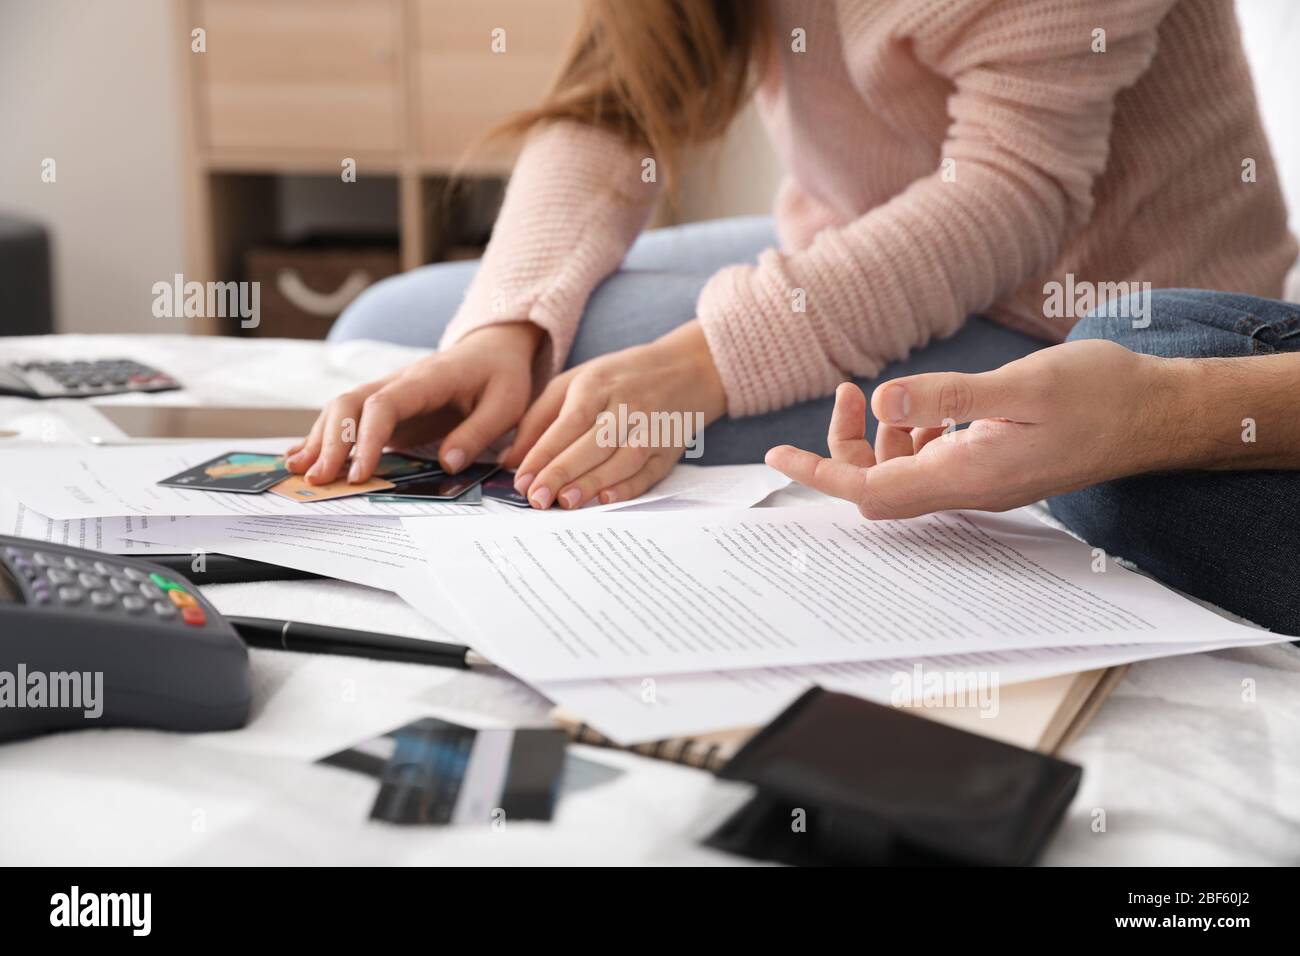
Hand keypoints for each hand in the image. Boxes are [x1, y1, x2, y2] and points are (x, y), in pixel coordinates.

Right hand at [286, 322, 542, 482]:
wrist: (493, 348)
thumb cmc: (501, 375)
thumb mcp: (506, 404)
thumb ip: (477, 433)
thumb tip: (448, 464)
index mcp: (426, 380)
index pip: (384, 406)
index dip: (367, 439)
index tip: (359, 473)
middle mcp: (398, 383)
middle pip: (349, 404)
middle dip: (331, 442)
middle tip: (320, 480)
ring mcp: (388, 394)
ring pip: (341, 409)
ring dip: (320, 440)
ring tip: (301, 473)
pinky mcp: (387, 408)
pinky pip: (348, 419)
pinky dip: (324, 437)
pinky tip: (303, 457)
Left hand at [507, 321, 727, 507]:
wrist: (686, 368)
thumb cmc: (618, 379)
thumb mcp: (574, 382)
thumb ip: (539, 419)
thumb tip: (510, 460)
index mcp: (597, 386)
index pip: (567, 424)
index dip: (543, 454)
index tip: (522, 480)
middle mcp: (626, 407)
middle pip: (592, 443)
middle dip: (562, 472)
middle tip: (538, 499)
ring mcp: (651, 429)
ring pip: (621, 460)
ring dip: (593, 483)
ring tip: (566, 503)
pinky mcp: (668, 448)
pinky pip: (648, 473)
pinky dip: (628, 488)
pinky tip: (605, 500)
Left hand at [765, 339, 1185, 517]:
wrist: (1155, 415)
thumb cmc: (1099, 396)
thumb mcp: (1019, 387)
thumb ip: (947, 397)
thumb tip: (882, 399)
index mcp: (966, 475)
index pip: (870, 491)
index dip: (819, 474)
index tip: (776, 455)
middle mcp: (967, 487)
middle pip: (878, 484)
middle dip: (848, 444)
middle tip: (850, 390)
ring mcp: (981, 480)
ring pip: (904, 469)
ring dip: (885, 433)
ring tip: (894, 390)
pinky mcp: (993, 466)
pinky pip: (934, 459)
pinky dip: (918, 429)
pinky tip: (934, 403)